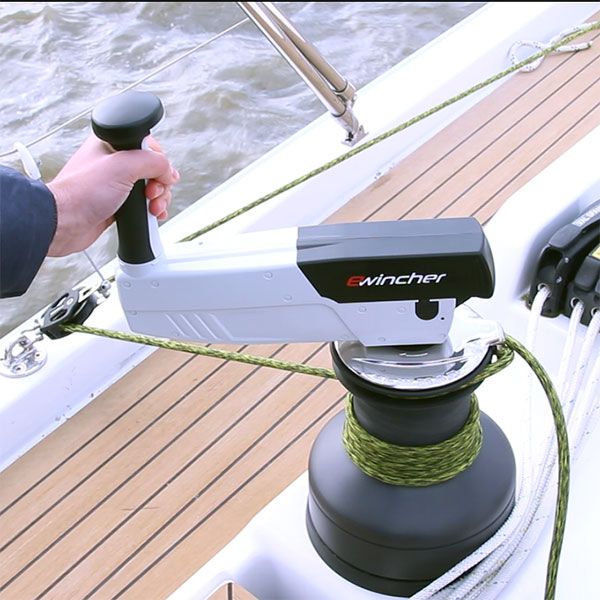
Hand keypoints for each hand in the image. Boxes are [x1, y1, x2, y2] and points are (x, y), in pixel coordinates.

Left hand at [47, 135, 178, 256]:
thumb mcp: (123, 166)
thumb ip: (153, 162)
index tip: (158, 175)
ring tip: (153, 208)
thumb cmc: (81, 192)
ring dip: (159, 199)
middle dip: (160, 184)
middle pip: (153, 169)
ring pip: (151, 188)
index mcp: (112, 145)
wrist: (64, 222)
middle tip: (151, 193)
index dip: (159, 161)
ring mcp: (116, 185)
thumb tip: (169, 170)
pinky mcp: (118, 204)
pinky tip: (152, 215)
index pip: (149, 147)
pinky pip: (143, 205)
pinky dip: (152, 210)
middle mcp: (114, 163)